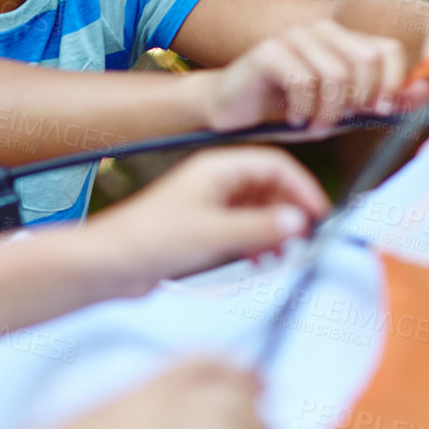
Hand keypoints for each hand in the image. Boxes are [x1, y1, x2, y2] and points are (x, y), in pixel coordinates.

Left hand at [90, 146, 329, 284]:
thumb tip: (299, 223)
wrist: (109, 263)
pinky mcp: (201, 229)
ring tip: (282, 254)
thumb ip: (260, 228)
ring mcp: (208, 205)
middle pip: (269, 187)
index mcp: (217, 169)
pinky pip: (241, 228)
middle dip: (290, 211)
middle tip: (305, 239)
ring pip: (257, 210)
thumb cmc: (151, 240)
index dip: (302, 188)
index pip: (275, 166)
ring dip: (274, 230)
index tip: (319, 215)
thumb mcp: (214, 234)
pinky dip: (256, 242)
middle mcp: (214, 182)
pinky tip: (259, 260)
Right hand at [101, 358, 276, 428]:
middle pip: (233, 399)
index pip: (206, 362)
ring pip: (236, 428)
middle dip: (262, 428)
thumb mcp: (107, 425)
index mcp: (144, 384)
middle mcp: (157, 396)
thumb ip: (147, 419)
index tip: (264, 388)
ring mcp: (161, 423)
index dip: (243, 374)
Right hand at [209, 21, 407, 131]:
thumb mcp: (337, 110)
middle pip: (365, 60)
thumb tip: (417, 100)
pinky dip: (302, 108)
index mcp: (343, 41)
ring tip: (313, 125)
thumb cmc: (287, 112)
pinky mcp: (269, 51)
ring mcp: (294, 37)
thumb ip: (370, 104)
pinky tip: (292, 117)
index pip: (387, 50)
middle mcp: (321, 31)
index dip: (392, 83)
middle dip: (358, 99)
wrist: (230, 109)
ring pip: (335, 74)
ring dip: (327, 111)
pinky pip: (302, 80)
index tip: (379, 112)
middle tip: (338, 122)